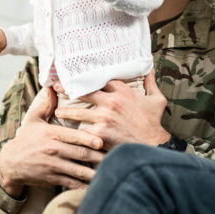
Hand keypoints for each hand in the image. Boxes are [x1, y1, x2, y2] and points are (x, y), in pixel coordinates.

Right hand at [0, 87, 105, 196]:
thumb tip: (53, 87)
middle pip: (80, 154)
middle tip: (115, 156)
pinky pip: (72, 183)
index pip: (73, 136)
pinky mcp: (52, 179)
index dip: (88, 139)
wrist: (10, 163)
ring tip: (110, 172)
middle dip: (98, 156)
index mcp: (51, 134)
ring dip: (95, 172)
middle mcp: (53, 150)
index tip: (101, 141)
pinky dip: (84, 185)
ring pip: (78, 170)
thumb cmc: (26, 139)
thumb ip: (46, 104)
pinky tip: (97, 185)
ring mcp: (53, 166)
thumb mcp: (33, 120)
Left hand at [55, 72, 170, 149]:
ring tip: (58, 112)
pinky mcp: (100, 132)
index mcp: (122, 91)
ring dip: (67, 111)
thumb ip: (151, 82)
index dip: (90, 79)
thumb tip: (150, 68)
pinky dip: (75, 132)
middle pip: (85, 91)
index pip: (101, 80)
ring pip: (79, 111)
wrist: (153, 145)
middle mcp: (111, 102)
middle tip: (57, 87)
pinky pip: (83, 130)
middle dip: (69, 89)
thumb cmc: (154, 123)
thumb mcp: (157, 100)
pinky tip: (67, 133)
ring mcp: (104, 117)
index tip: (79, 77)